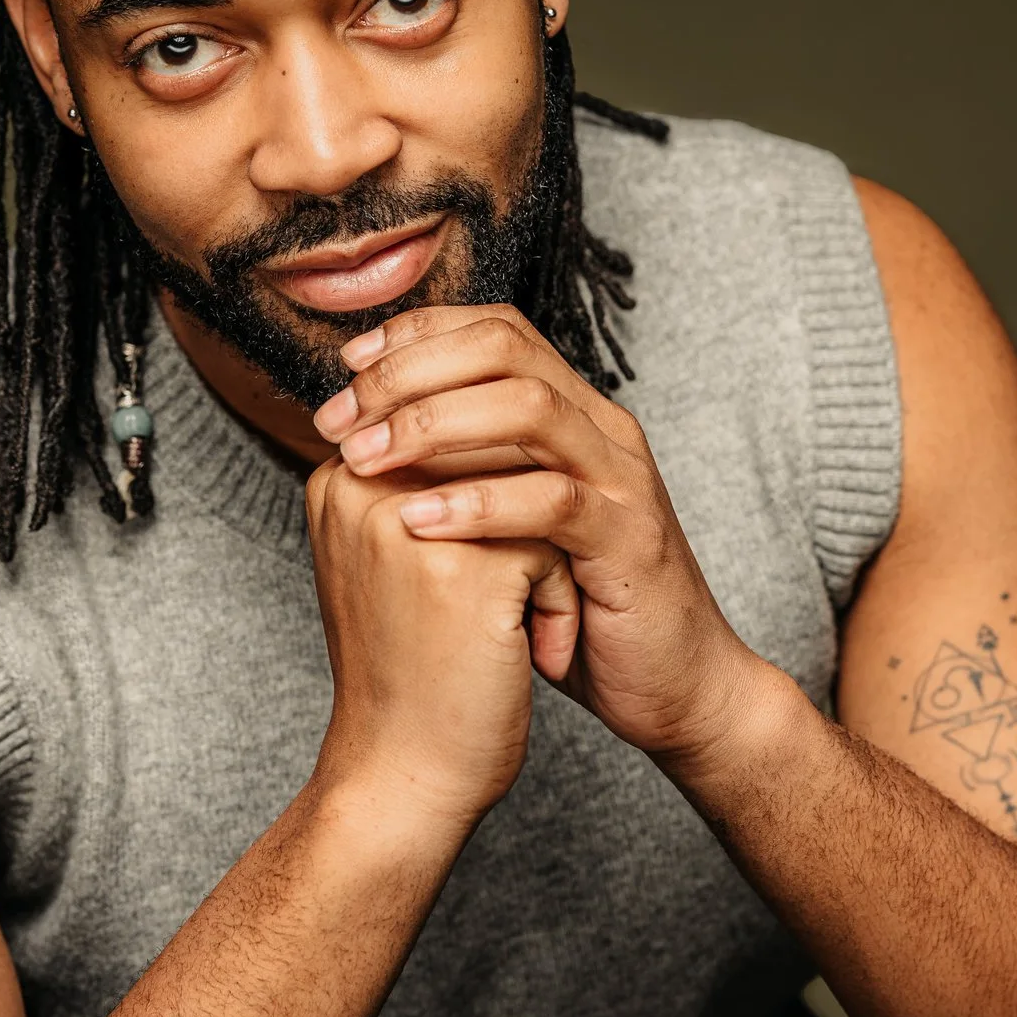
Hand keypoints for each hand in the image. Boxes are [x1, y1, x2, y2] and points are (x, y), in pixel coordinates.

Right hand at [302, 454, 579, 832]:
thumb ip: (419, 485)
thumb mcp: (395, 561)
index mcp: (340, 480)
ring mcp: (410, 521)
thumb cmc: (412, 674)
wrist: (406, 777)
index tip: (459, 587)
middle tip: (486, 612)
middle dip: (518, 525)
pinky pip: (553, 539)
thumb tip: (487, 415)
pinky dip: (558, 602)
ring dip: (539, 560)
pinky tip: (525, 654)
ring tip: (507, 626)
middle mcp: (363, 487)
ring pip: (530, 489)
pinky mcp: (466, 565)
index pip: (449, 424)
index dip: (487, 504)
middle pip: (493, 448)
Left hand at [311, 305, 762, 763]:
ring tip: (365, 460)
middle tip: (341, 418)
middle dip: (411, 372)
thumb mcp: (511, 525)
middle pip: (504, 350)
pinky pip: (553, 502)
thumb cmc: (580, 609)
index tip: (346, 368)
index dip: (415, 335)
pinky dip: (479, 504)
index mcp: (573, 414)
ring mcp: (621, 481)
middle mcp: (602, 429)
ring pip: (528, 409)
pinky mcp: (630, 542)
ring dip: (432, 424)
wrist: (674, 687)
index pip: (492, 330)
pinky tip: (417, 522)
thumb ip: (464, 471)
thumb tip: (365, 438)